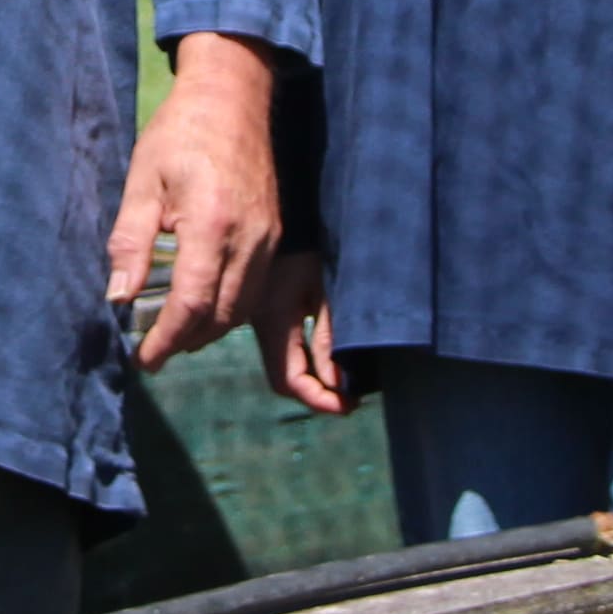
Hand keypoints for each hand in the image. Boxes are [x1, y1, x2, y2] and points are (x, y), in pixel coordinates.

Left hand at [116, 35, 283, 370]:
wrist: (232, 98)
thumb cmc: (179, 134)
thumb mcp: (142, 182)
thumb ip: (130, 242)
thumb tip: (118, 297)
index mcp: (211, 224)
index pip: (191, 304)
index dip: (166, 340)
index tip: (143, 359)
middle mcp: (249, 238)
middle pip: (221, 316)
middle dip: (186, 341)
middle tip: (153, 351)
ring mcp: (269, 238)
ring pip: (243, 308)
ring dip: (209, 330)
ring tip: (175, 335)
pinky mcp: (276, 234)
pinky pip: (256, 288)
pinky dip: (230, 308)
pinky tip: (204, 305)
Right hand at [246, 245, 346, 416]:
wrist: (292, 209)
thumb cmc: (313, 243)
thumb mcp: (326, 288)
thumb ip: (328, 335)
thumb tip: (336, 382)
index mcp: (274, 321)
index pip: (290, 379)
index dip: (318, 398)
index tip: (348, 405)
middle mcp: (263, 325)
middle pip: (285, 378)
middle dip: (316, 393)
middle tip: (350, 397)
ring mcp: (263, 318)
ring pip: (285, 364)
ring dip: (313, 378)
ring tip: (345, 381)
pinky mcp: (270, 310)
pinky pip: (286, 346)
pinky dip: (308, 360)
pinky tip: (330, 358)